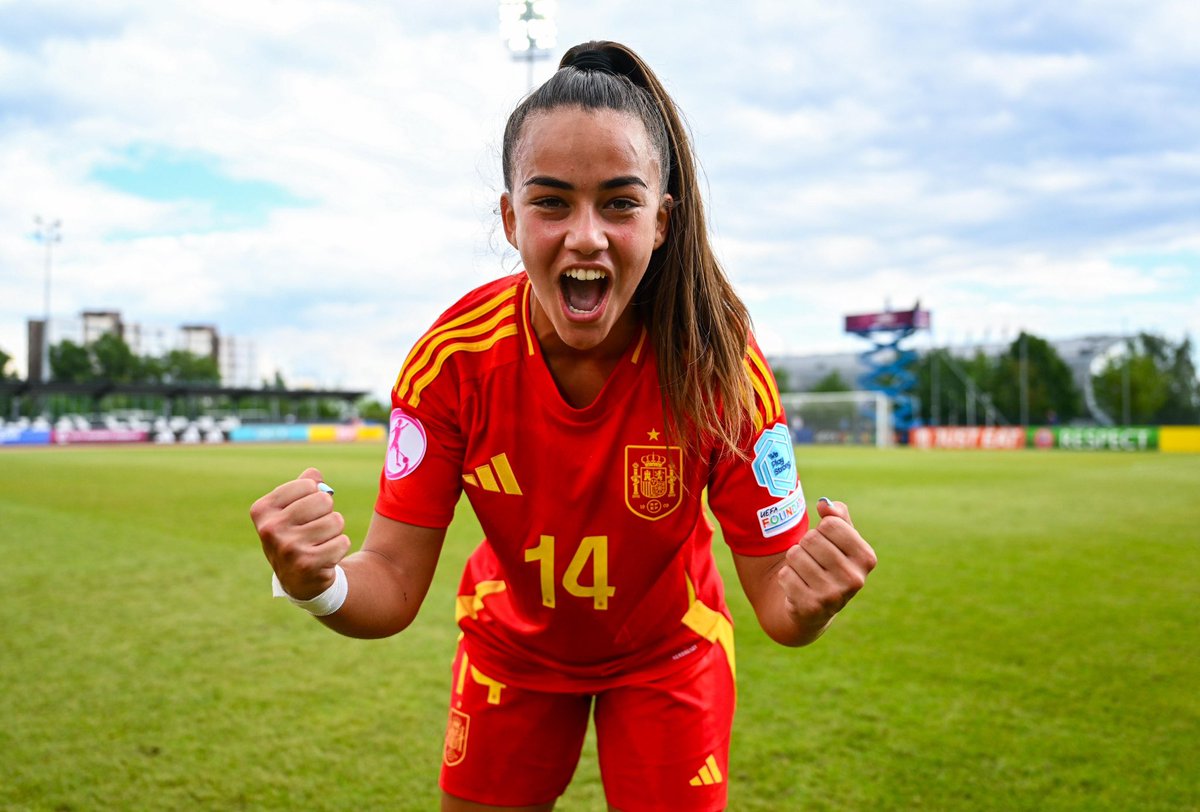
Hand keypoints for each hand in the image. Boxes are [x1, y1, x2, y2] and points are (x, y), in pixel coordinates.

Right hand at [250, 468, 350, 598]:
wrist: (298, 579)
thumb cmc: (297, 534)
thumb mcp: (291, 508)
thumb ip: (304, 485)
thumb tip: (314, 474)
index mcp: (262, 510)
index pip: (307, 484)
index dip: (314, 495)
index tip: (304, 512)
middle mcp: (270, 529)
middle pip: (324, 500)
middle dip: (327, 512)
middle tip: (315, 528)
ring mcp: (288, 549)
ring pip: (336, 521)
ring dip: (335, 531)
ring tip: (320, 542)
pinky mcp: (308, 565)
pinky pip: (342, 541)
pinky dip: (340, 547)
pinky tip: (325, 556)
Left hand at [776, 497, 876, 632]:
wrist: (816, 607)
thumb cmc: (829, 563)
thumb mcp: (840, 540)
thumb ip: (837, 516)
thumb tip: (824, 504)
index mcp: (866, 558)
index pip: (831, 524)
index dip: (821, 529)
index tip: (826, 543)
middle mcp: (855, 579)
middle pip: (811, 538)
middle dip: (805, 545)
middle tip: (813, 560)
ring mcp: (834, 595)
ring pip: (795, 555)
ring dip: (794, 560)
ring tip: (804, 572)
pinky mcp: (811, 606)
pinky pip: (785, 574)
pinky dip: (786, 576)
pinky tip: (797, 586)